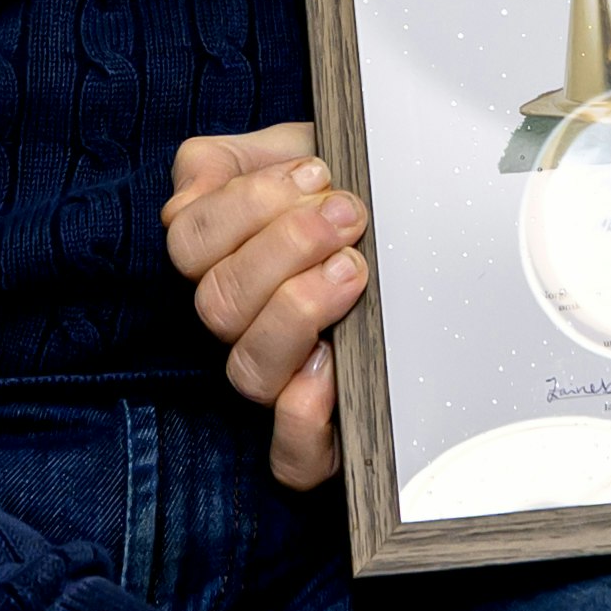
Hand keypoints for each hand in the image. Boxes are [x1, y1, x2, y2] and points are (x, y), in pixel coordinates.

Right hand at [164, 122, 358, 487]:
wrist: (420, 225)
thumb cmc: (349, 195)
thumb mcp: (291, 153)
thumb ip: (226, 160)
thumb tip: (191, 190)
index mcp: (222, 260)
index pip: (190, 242)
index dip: (246, 205)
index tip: (317, 174)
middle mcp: (241, 325)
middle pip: (218, 303)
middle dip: (285, 246)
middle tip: (348, 214)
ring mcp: (278, 379)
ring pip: (246, 370)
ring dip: (297, 311)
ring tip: (354, 268)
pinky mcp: (321, 435)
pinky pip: (289, 457)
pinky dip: (302, 420)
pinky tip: (330, 372)